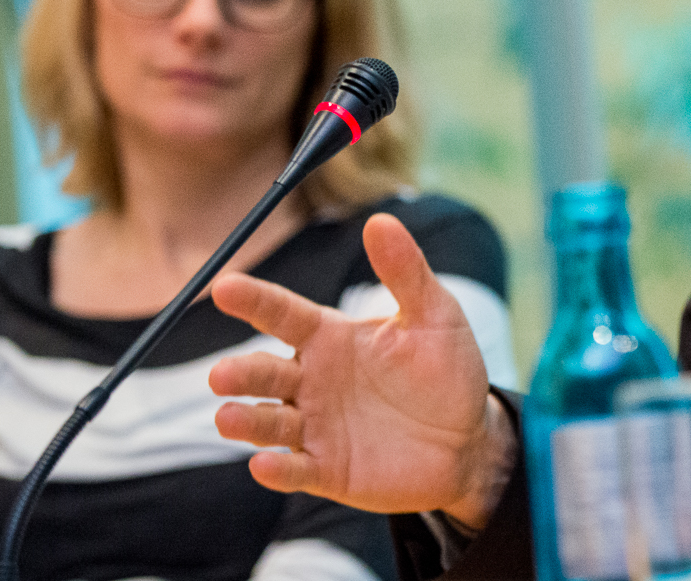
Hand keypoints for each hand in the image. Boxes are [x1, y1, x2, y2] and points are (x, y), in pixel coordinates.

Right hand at [209, 212, 516, 528]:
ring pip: (270, 422)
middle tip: (221, 375)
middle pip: (265, 373)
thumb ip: (405, 272)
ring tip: (227, 416)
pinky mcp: (327, 469)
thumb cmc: (446, 370)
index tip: (224, 287)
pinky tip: (264, 465)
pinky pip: (297, 470)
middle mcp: (312, 381)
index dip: (254, 300)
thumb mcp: (434, 316)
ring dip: (247, 421)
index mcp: (330, 338)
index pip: (283, 314)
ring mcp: (316, 426)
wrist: (469, 439)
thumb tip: (381, 220)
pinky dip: (278, 470)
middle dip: (240, 373)